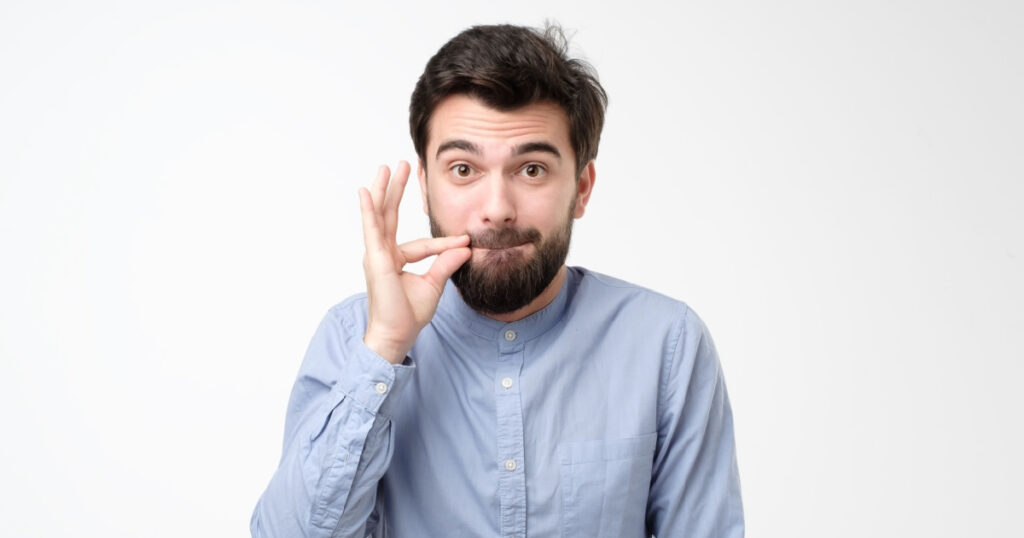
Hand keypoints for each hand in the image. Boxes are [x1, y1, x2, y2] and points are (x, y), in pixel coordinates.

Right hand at [358, 161, 470, 363]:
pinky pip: (372, 229)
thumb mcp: (434, 284)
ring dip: (384, 189)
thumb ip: (446, 263)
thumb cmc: (408, 314)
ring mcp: (376, 255)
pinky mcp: (375, 259)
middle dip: (396, 189)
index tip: (465, 241)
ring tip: (386, 167)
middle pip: (390, 215)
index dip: (444, 243)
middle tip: (401, 165)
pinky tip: (366, 192)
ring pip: (380, 215)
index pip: (422, 244)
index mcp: (395, 260)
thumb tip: (465, 248)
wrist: (396, 334)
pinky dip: (369, 209)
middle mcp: (383, 253)